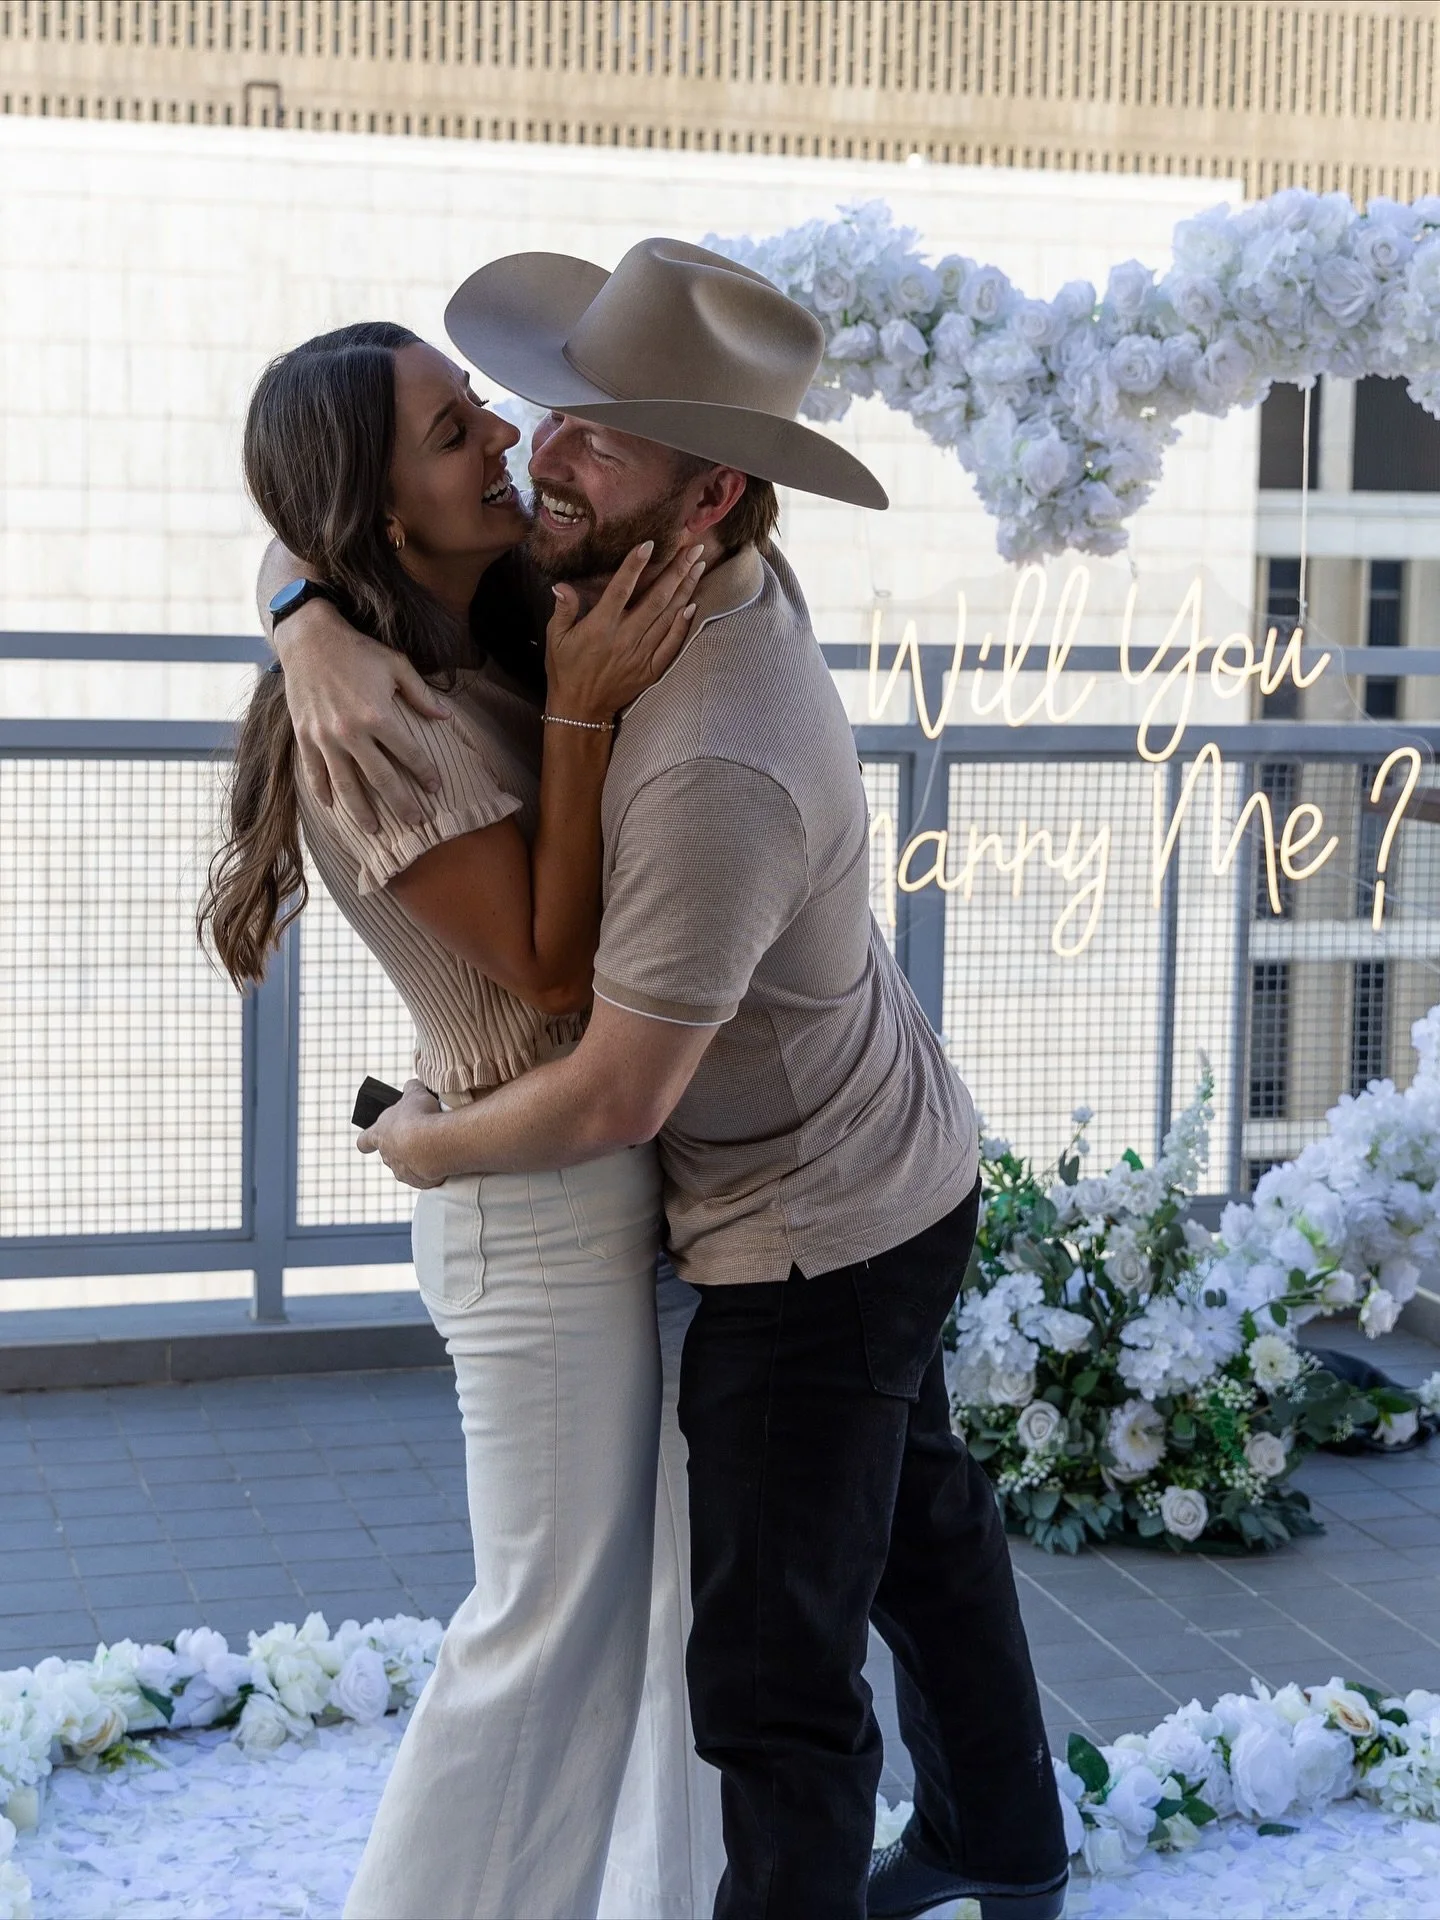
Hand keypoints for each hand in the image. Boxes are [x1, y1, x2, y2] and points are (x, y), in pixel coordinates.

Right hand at [278, 600, 450, 831]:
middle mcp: (351, 732)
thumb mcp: (396, 665)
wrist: (308, 638)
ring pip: (346, 785)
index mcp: (377, 715)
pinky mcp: (304, 736)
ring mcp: (324, 737)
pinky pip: (313, 772)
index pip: (408, 754)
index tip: (435, 788)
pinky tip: (332, 807)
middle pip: (381, 779)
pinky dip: (322, 792)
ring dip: (362, 811)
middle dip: (402, 804)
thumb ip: (421, 695)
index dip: (424, 773)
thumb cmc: (357, 650)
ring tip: (375, 830)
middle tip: (416, 823)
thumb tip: (445, 718)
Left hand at [356, 1079, 445, 1187]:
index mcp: (379, 1134)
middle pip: (388, 1153)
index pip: (364, 1141)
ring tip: (433, 1146)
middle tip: (418, 1136)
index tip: (370, 1140)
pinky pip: (422, 1176)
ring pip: (405, 1166)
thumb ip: (410, 1088)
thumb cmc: (419, 1116)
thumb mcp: (415, 1093)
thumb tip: (411, 1085)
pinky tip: (440, 1158)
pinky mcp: (418, 1181)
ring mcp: (401, 1170)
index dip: (367, 1140)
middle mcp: (387, 1155)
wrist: (433, 1143)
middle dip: (401, 1147)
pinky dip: (429, 1170)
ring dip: (416, 1159)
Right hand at [545, 540, 704, 722]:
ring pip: (668, 617)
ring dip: (685, 590)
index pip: (621, 590)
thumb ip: (563, 610)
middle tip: (693, 549)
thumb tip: (562, 585)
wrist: (581, 709)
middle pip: (656, 599)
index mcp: (600, 627)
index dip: (635, 566)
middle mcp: (624, 638)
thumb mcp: (555, 638)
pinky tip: (693, 605)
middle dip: (676, 571)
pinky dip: (683, 625)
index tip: (650, 544)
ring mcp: (641, 654)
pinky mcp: (651, 670)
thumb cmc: (566, 670)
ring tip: (698, 567)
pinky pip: (671, 644)